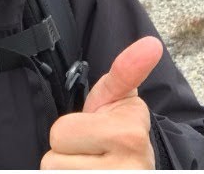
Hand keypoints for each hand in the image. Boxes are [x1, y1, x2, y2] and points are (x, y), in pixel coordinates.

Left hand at [40, 36, 162, 169]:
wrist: (138, 168)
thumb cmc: (118, 131)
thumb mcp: (118, 99)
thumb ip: (126, 70)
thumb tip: (151, 43)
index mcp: (128, 134)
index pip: (59, 134)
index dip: (71, 133)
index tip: (96, 134)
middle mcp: (127, 169)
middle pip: (53, 161)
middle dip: (66, 156)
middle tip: (91, 154)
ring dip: (66, 172)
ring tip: (90, 168)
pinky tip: (88, 173)